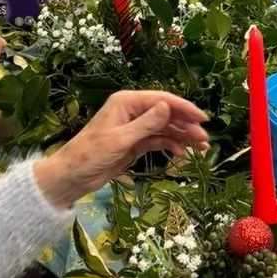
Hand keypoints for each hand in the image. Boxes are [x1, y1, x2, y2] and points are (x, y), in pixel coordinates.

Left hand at [35, 91, 208, 208]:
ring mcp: (134, 127)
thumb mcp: (120, 140)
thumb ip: (146, 123)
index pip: (161, 100)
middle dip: (186, 125)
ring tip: (200, 149)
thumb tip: (167, 106)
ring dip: (182, 137)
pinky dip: (170, 145)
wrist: (72, 177)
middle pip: (166, 113)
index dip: (184, 108)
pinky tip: (182, 155)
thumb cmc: (90, 155)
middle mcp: (132, 111)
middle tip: (204, 140)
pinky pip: (157, 140)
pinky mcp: (134, 143)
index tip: (203, 119)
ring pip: (164, 128)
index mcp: (126, 102)